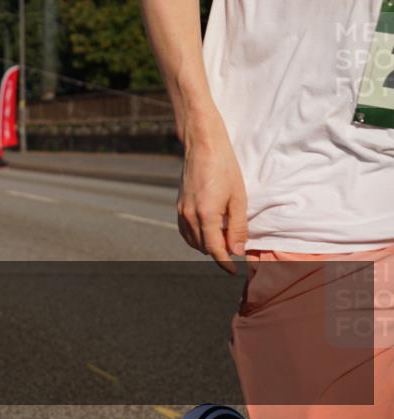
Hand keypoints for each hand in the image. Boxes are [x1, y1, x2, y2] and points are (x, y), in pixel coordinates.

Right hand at [177, 122, 247, 273]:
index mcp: (206, 215)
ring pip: (192, 241)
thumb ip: (237, 227)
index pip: (215, 249)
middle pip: (203, 247)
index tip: (233, 271)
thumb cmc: (225, 169)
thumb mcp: (238, 198)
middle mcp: (189, 215)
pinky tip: (207, 232)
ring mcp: (181, 211)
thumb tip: (237, 251)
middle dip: (218, 252)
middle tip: (235, 249)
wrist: (203, 147)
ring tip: (223, 241)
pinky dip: (195, 237)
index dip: (225, 263)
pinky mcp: (178, 206)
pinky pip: (184, 231)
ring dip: (207, 245)